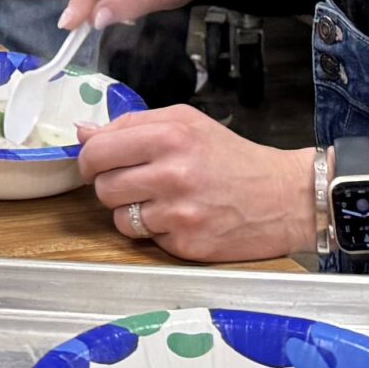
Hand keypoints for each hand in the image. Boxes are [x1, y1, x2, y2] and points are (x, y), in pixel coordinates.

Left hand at [80, 105, 317, 262]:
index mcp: (169, 136)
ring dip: (132, 211)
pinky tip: (181, 219)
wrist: (285, 197)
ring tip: (161, 201)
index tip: (97, 164)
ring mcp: (179, 213)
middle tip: (135, 182)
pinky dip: (156, 232)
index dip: (90, 160)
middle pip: (102, 187)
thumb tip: (83, 132)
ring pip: (119, 217)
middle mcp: (172, 174)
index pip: (97, 151)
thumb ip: (131, 124)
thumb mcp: (187, 122)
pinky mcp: (187, 245)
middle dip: (111, 186)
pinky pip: (146, 240)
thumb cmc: (232, 157)